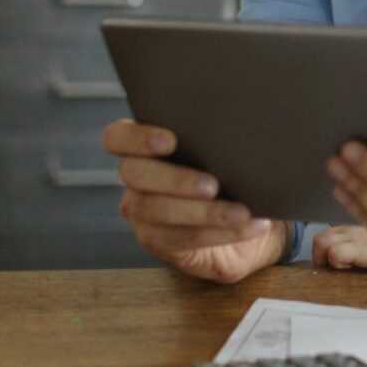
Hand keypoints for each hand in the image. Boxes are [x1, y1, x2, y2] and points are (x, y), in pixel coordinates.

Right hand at [101, 119, 286, 282]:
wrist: (249, 219)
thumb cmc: (236, 174)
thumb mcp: (226, 151)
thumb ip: (218, 136)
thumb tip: (247, 123)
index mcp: (143, 147)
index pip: (116, 138)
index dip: (136, 138)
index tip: (170, 141)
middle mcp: (135, 180)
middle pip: (134, 174)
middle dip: (176, 179)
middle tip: (213, 184)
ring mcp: (142, 214)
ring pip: (158, 211)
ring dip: (204, 212)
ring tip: (241, 212)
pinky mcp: (160, 243)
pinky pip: (184, 239)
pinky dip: (221, 232)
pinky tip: (250, 226)